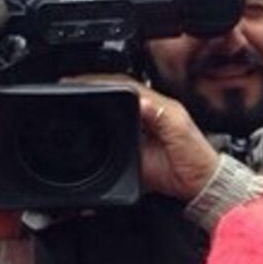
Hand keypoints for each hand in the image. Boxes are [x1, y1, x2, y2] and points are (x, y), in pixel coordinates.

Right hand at [64, 76, 218, 202]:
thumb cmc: (196, 155)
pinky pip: (107, 143)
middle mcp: (142, 116)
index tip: (79, 79)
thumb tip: (142, 102)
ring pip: (106, 119)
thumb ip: (162, 115)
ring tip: (67, 106)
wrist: (197, 184)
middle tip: (65, 88)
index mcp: (155, 105)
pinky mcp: (128, 154)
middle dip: (87, 91)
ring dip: (87, 113)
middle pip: (110, 98)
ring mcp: (134, 135)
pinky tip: (82, 135)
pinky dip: (93, 138)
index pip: (123, 85)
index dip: (100, 80)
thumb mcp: (181, 130)